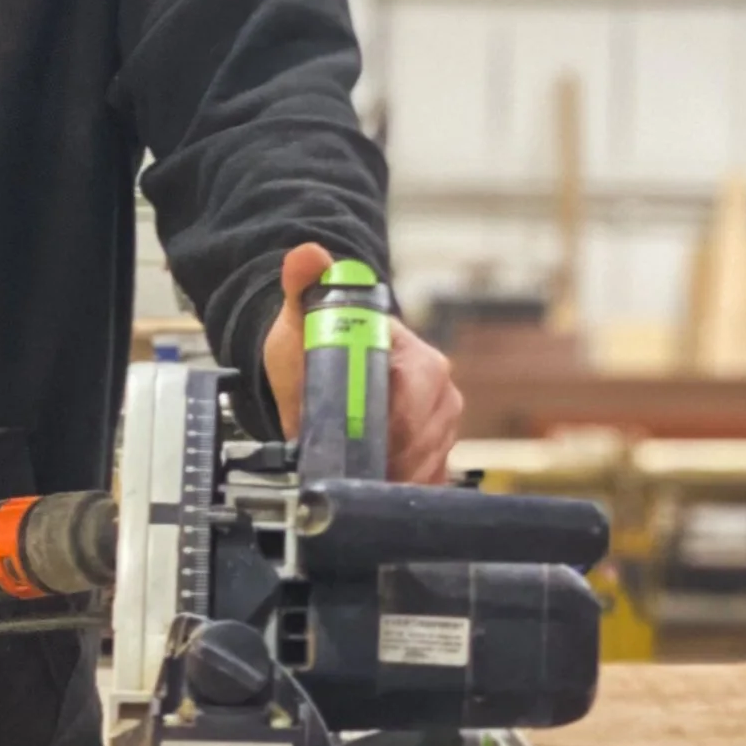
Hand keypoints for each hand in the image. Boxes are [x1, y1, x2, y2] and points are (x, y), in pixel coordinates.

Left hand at [261, 241, 462, 485]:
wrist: (319, 367)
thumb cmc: (316, 346)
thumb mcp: (303, 316)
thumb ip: (304, 283)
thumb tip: (307, 257)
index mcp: (417, 357)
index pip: (414, 400)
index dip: (386, 428)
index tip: (356, 445)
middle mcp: (440, 389)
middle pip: (424, 440)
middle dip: (386, 460)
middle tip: (350, 470)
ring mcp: (443, 423)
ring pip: (427, 464)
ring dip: (393, 477)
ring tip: (360, 479)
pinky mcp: (438, 451)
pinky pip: (429, 480)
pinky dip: (404, 488)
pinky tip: (379, 489)